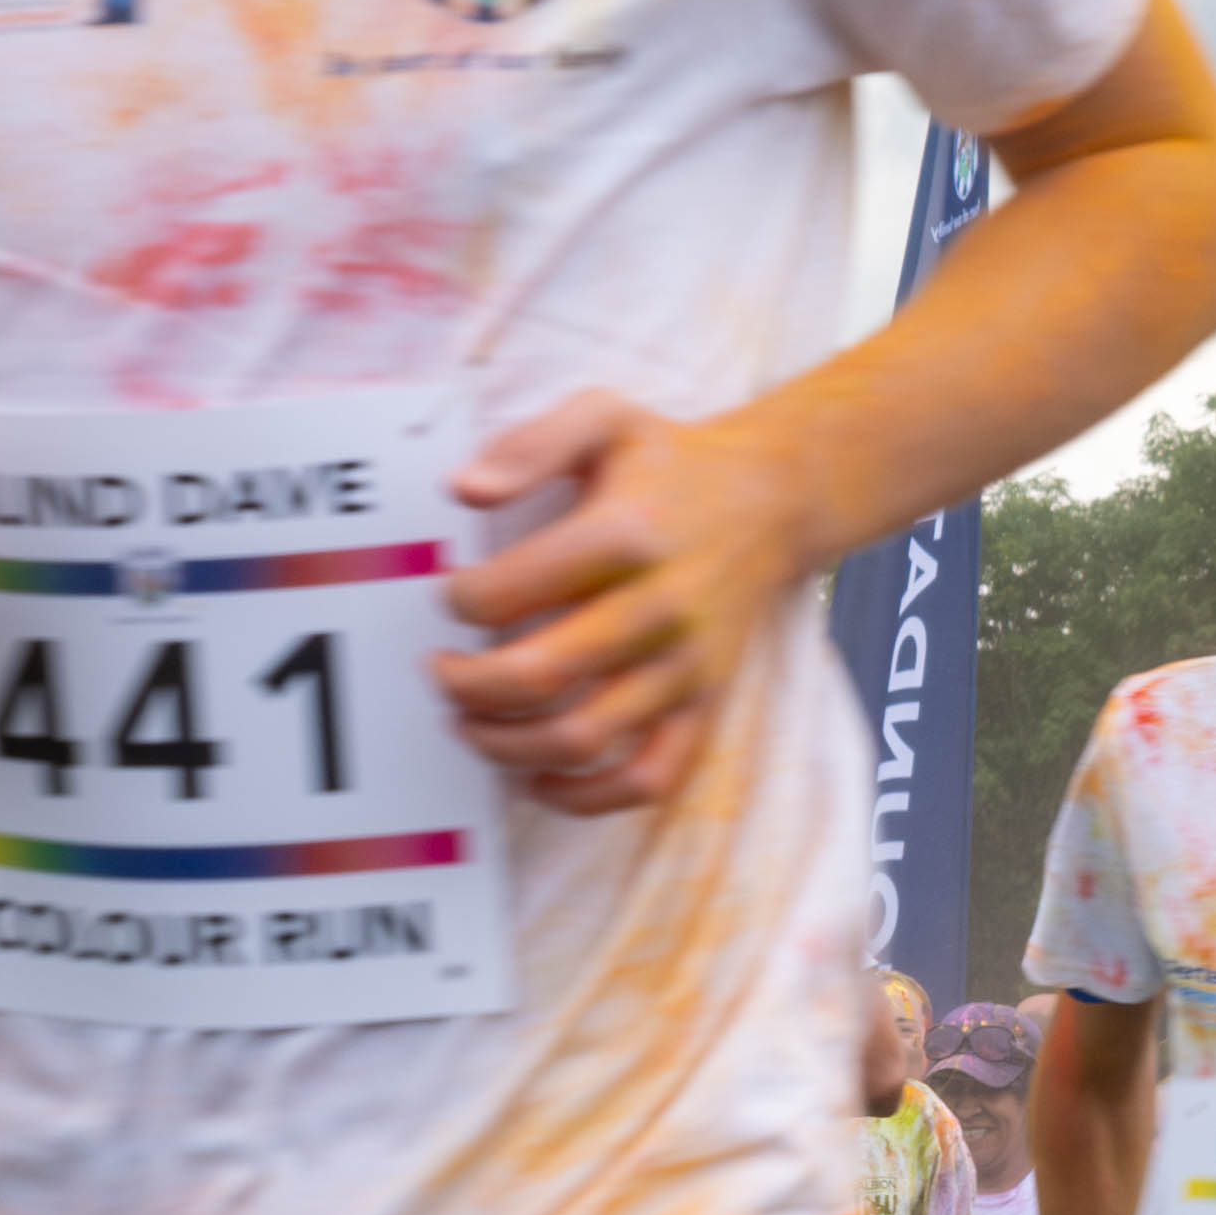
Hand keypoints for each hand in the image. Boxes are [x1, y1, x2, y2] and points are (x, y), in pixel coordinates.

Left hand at [435, 392, 828, 815]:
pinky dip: (586, 797)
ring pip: (581, 738)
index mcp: (626, 534)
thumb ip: (529, 444)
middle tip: (439, 671)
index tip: (449, 595)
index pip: (506, 591)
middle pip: (537, 676)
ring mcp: (686, 665)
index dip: (456, 602)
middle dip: (464, 685)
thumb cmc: (673, 462)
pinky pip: (649, 778)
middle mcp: (661, 607)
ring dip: (505, 744)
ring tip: (470, 722)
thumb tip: (463, 490)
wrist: (776, 499)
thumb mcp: (605, 417)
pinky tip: (538, 778)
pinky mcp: (705, 703)